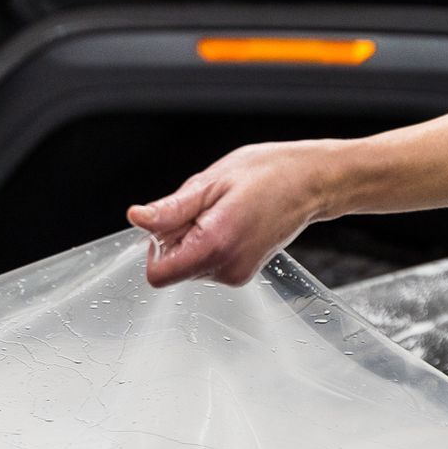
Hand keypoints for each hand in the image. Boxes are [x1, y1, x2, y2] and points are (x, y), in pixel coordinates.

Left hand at [126, 140, 348, 286]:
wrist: (309, 181)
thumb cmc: (267, 174)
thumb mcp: (210, 182)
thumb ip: (170, 209)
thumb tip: (138, 218)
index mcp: (215, 245)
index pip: (158, 274)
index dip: (156, 246)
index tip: (173, 222)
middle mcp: (226, 268)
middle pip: (173, 270)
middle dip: (177, 239)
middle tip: (206, 209)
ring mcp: (236, 274)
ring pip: (189, 267)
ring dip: (194, 240)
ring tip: (223, 212)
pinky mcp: (242, 274)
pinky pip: (208, 265)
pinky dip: (210, 245)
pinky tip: (231, 222)